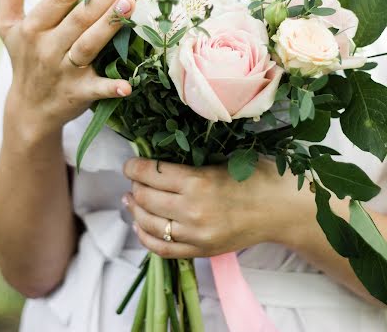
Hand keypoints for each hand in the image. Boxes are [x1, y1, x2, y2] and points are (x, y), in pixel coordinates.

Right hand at [0, 0, 143, 133]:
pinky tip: (128, 83)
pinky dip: (111, 87)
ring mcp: (63, 71)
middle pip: (80, 15)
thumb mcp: (8, 24)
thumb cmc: (24, 58)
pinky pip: (96, 89)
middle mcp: (47, 46)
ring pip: (89, 44)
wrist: (28, 109)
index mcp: (33, 26)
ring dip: (109, 25)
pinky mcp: (77, 93)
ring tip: (132, 3)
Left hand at [123, 157, 303, 258]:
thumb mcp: (220, 160)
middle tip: (134, 178)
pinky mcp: (201, 251)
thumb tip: (156, 162)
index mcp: (197, 181)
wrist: (281, 209)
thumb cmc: (255, 176)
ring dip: (135, 209)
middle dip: (135, 185)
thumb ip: (188, 164)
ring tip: (131, 199)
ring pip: (149, 223)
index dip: (135, 167)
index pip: (151, 174)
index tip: (131, 163)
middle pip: (146, 197)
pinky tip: (140, 225)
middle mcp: (192, 210)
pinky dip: (146, 236)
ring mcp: (195, 235)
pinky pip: (162, 248)